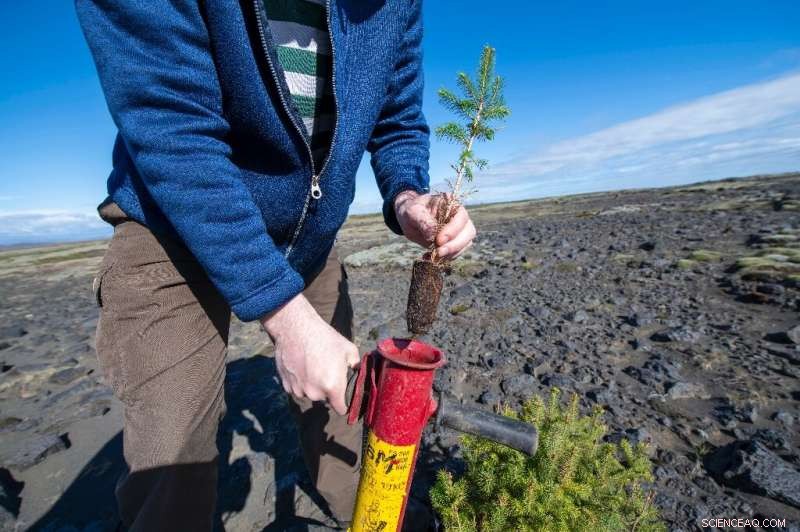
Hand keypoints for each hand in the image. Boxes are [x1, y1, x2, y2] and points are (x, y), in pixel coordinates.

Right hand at [261, 294, 359, 414]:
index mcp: (333, 387)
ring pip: (309, 393)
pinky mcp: (285, 384)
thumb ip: (356, 367)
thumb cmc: (325, 338)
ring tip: (313, 366)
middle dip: (327, 390)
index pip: (341, 409)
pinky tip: (301, 366)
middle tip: (327, 371)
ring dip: (312, 385)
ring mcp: (298, 389)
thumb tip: (358, 374)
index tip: (344, 398)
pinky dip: (299, 381)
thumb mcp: (349, 350)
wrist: (296, 328)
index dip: (345, 405)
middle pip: (325, 399)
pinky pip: (296, 388)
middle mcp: (315, 393)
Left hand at [394, 190, 475, 259]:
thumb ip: (423, 221)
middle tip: (438, 253)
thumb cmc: (412, 211)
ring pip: (466, 244)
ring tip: (433, 256)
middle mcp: (460, 216)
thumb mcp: (413, 212)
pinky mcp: (456, 242)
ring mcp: (460, 230)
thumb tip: (431, 236)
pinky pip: (457, 252)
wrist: (409, 218)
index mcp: (451, 203)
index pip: (461, 217)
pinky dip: (446, 257)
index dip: (452, 230)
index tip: (439, 241)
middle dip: (454, 245)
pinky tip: (431, 257)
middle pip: (468, 232)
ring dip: (451, 253)